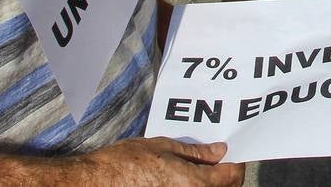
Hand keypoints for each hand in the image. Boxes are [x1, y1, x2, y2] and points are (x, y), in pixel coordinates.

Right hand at [59, 137, 243, 186]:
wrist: (94, 183)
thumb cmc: (125, 163)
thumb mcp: (163, 148)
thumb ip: (195, 153)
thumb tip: (218, 152)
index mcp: (193, 183)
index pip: (231, 176)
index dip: (236, 162)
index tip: (232, 152)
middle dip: (224, 174)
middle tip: (217, 159)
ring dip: (208, 182)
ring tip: (200, 166)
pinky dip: (192, 186)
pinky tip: (183, 176)